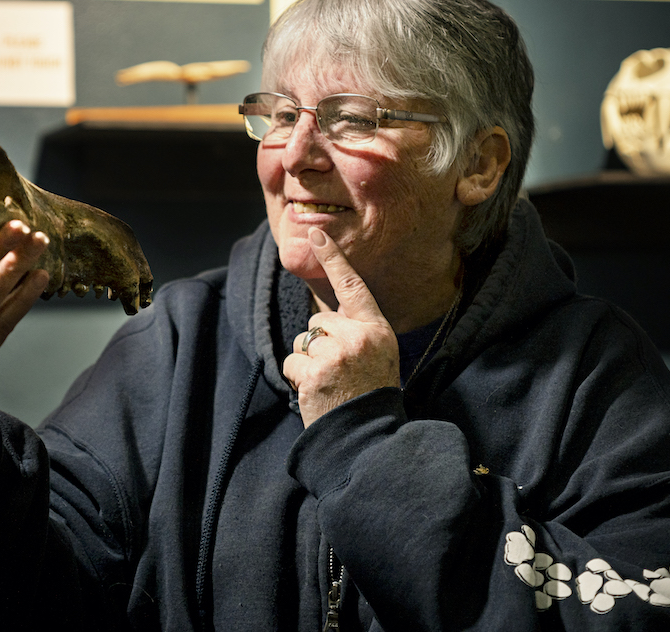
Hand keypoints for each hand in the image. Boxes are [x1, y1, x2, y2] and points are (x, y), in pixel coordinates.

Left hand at [283, 228, 398, 427]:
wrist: (367, 436)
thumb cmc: (370, 394)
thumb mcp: (378, 355)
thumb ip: (356, 331)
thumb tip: (321, 318)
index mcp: (377, 329)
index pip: (352, 286)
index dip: (333, 258)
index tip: (316, 234)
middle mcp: (359, 336)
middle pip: (319, 322)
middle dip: (321, 344)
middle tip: (340, 372)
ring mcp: (337, 354)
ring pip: (303, 341)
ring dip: (308, 362)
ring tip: (330, 383)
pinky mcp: (315, 372)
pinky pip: (292, 362)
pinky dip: (298, 378)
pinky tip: (317, 392)